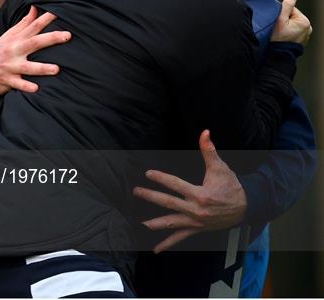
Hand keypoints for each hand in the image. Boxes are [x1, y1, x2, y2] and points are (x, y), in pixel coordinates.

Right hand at [0, 6, 70, 95]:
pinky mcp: (6, 80)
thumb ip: (24, 24)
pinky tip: (36, 89)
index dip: (46, 18)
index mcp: (16, 39)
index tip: (59, 12)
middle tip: (67, 36)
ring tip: (57, 69)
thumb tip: (35, 8)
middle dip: (51, 38)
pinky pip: (18, 84)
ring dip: (42, 68)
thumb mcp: (8, 36)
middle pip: (34, 43)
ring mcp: (10, 66)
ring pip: (28, 67)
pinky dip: (26, 86)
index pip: (33, 26)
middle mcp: (13, 50)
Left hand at [133, 130, 246, 252]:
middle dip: (151, 197)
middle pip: (169, 203)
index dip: (161, 178)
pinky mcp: (197, 229)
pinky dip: (168, 244)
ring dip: (156, 223)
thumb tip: (204, 132)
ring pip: (172, 223)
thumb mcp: (220, 167)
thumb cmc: (231, 185)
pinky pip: (180, 238)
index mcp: (200, 194)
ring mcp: (196, 222)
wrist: (246, 207)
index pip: (176, 185)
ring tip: (141, 223)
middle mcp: (196, 210)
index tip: (148, 173)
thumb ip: (209, 150)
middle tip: (136, 192)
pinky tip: (156, 249)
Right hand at [271, 0, 311, 44]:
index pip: (291, 10)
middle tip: (278, 30)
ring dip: (285, 28)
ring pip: (292, 25)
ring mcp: (305, 36)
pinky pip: (293, 33)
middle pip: (292, 18)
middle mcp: (308, 29)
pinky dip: (287, 34)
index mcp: (305, 22)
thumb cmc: (278, 40)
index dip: (281, 14)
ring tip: (280, 35)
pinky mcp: (301, 42)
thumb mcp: (280, 20)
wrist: (277, 56)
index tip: (277, 23)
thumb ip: (287, 5)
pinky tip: (282, 39)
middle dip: (284, 21)